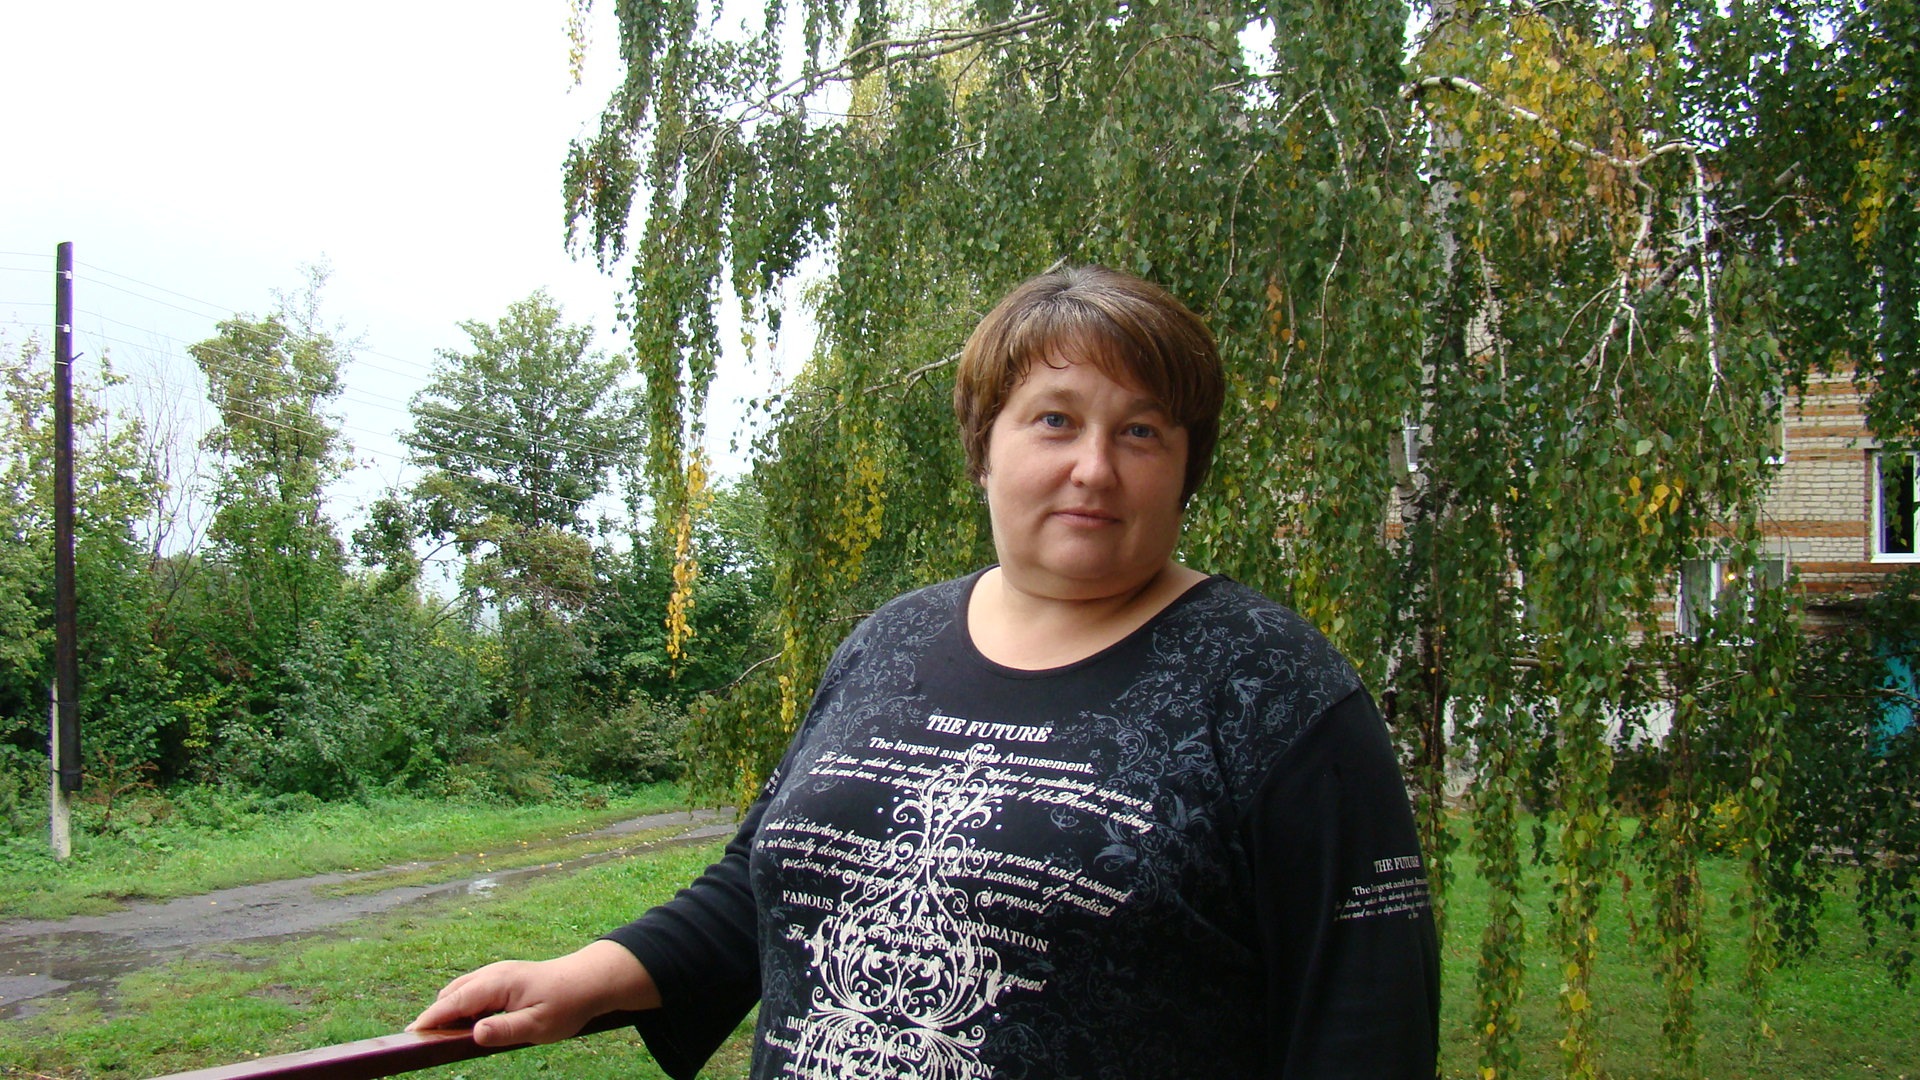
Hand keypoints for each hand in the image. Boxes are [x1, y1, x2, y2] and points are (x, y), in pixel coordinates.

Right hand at [407, 940, 660, 1046]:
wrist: (589, 981)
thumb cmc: (567, 1004)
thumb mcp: (538, 1025)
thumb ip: (504, 1030)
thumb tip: (473, 1034)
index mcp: (497, 983)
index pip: (454, 1002)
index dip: (430, 1019)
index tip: (409, 1034)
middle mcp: (492, 974)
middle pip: (451, 995)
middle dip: (434, 1016)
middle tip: (420, 1042)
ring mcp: (497, 974)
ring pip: (460, 992)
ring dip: (448, 1012)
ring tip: (439, 1038)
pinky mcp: (502, 979)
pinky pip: (473, 992)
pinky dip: (461, 1007)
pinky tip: (464, 1026)